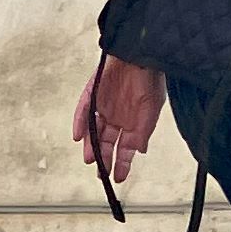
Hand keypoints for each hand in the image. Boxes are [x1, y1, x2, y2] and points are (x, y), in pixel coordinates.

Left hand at [73, 56, 165, 188]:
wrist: (141, 53)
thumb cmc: (151, 78)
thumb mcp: (152, 109)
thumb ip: (144, 131)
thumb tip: (139, 151)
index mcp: (133, 122)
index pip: (125, 149)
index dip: (122, 164)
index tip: (118, 178)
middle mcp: (117, 117)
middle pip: (107, 142)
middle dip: (104, 159)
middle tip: (101, 174)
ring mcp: (103, 106)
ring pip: (93, 130)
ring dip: (91, 144)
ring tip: (90, 159)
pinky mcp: (92, 94)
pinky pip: (82, 111)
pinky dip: (79, 123)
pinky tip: (78, 136)